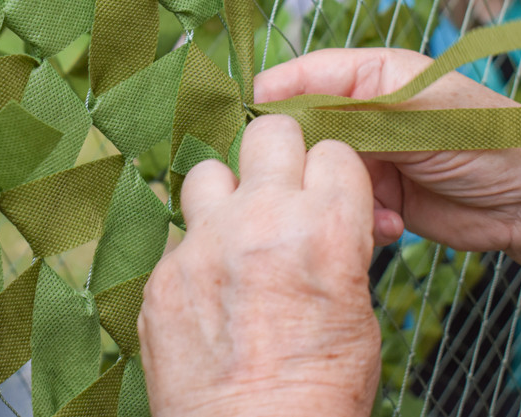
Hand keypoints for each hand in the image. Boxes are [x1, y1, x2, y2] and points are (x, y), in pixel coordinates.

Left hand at [138, 115, 380, 416]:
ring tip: (234, 232)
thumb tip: (328, 217)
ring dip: (225, 195)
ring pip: (208, 171)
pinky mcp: (163, 275)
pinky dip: (197, 253)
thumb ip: (337, 244)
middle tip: (279, 189)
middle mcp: (260, 221)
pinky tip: (209, 290)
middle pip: (269, 133)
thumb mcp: (357, 308)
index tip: (325, 194)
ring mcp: (203, 245)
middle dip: (280, 155)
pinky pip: (180, 238)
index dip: (331, 174)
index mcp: (324, 228)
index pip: (331, 150)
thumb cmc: (320, 389)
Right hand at [253, 47, 520, 254]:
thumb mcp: (413, 113)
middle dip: (307, 161)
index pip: (298, 79)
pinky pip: (341, 208)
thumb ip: (344, 110)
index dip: (267, 100)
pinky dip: (359, 220)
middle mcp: (362, 114)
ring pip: (317, 177)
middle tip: (308, 182)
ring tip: (376, 206)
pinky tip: (391, 224)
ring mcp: (368, 157)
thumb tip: (272, 106)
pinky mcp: (375, 196)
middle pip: (300, 132)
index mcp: (370, 76)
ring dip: (337, 196)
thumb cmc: (485, 138)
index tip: (243, 127)